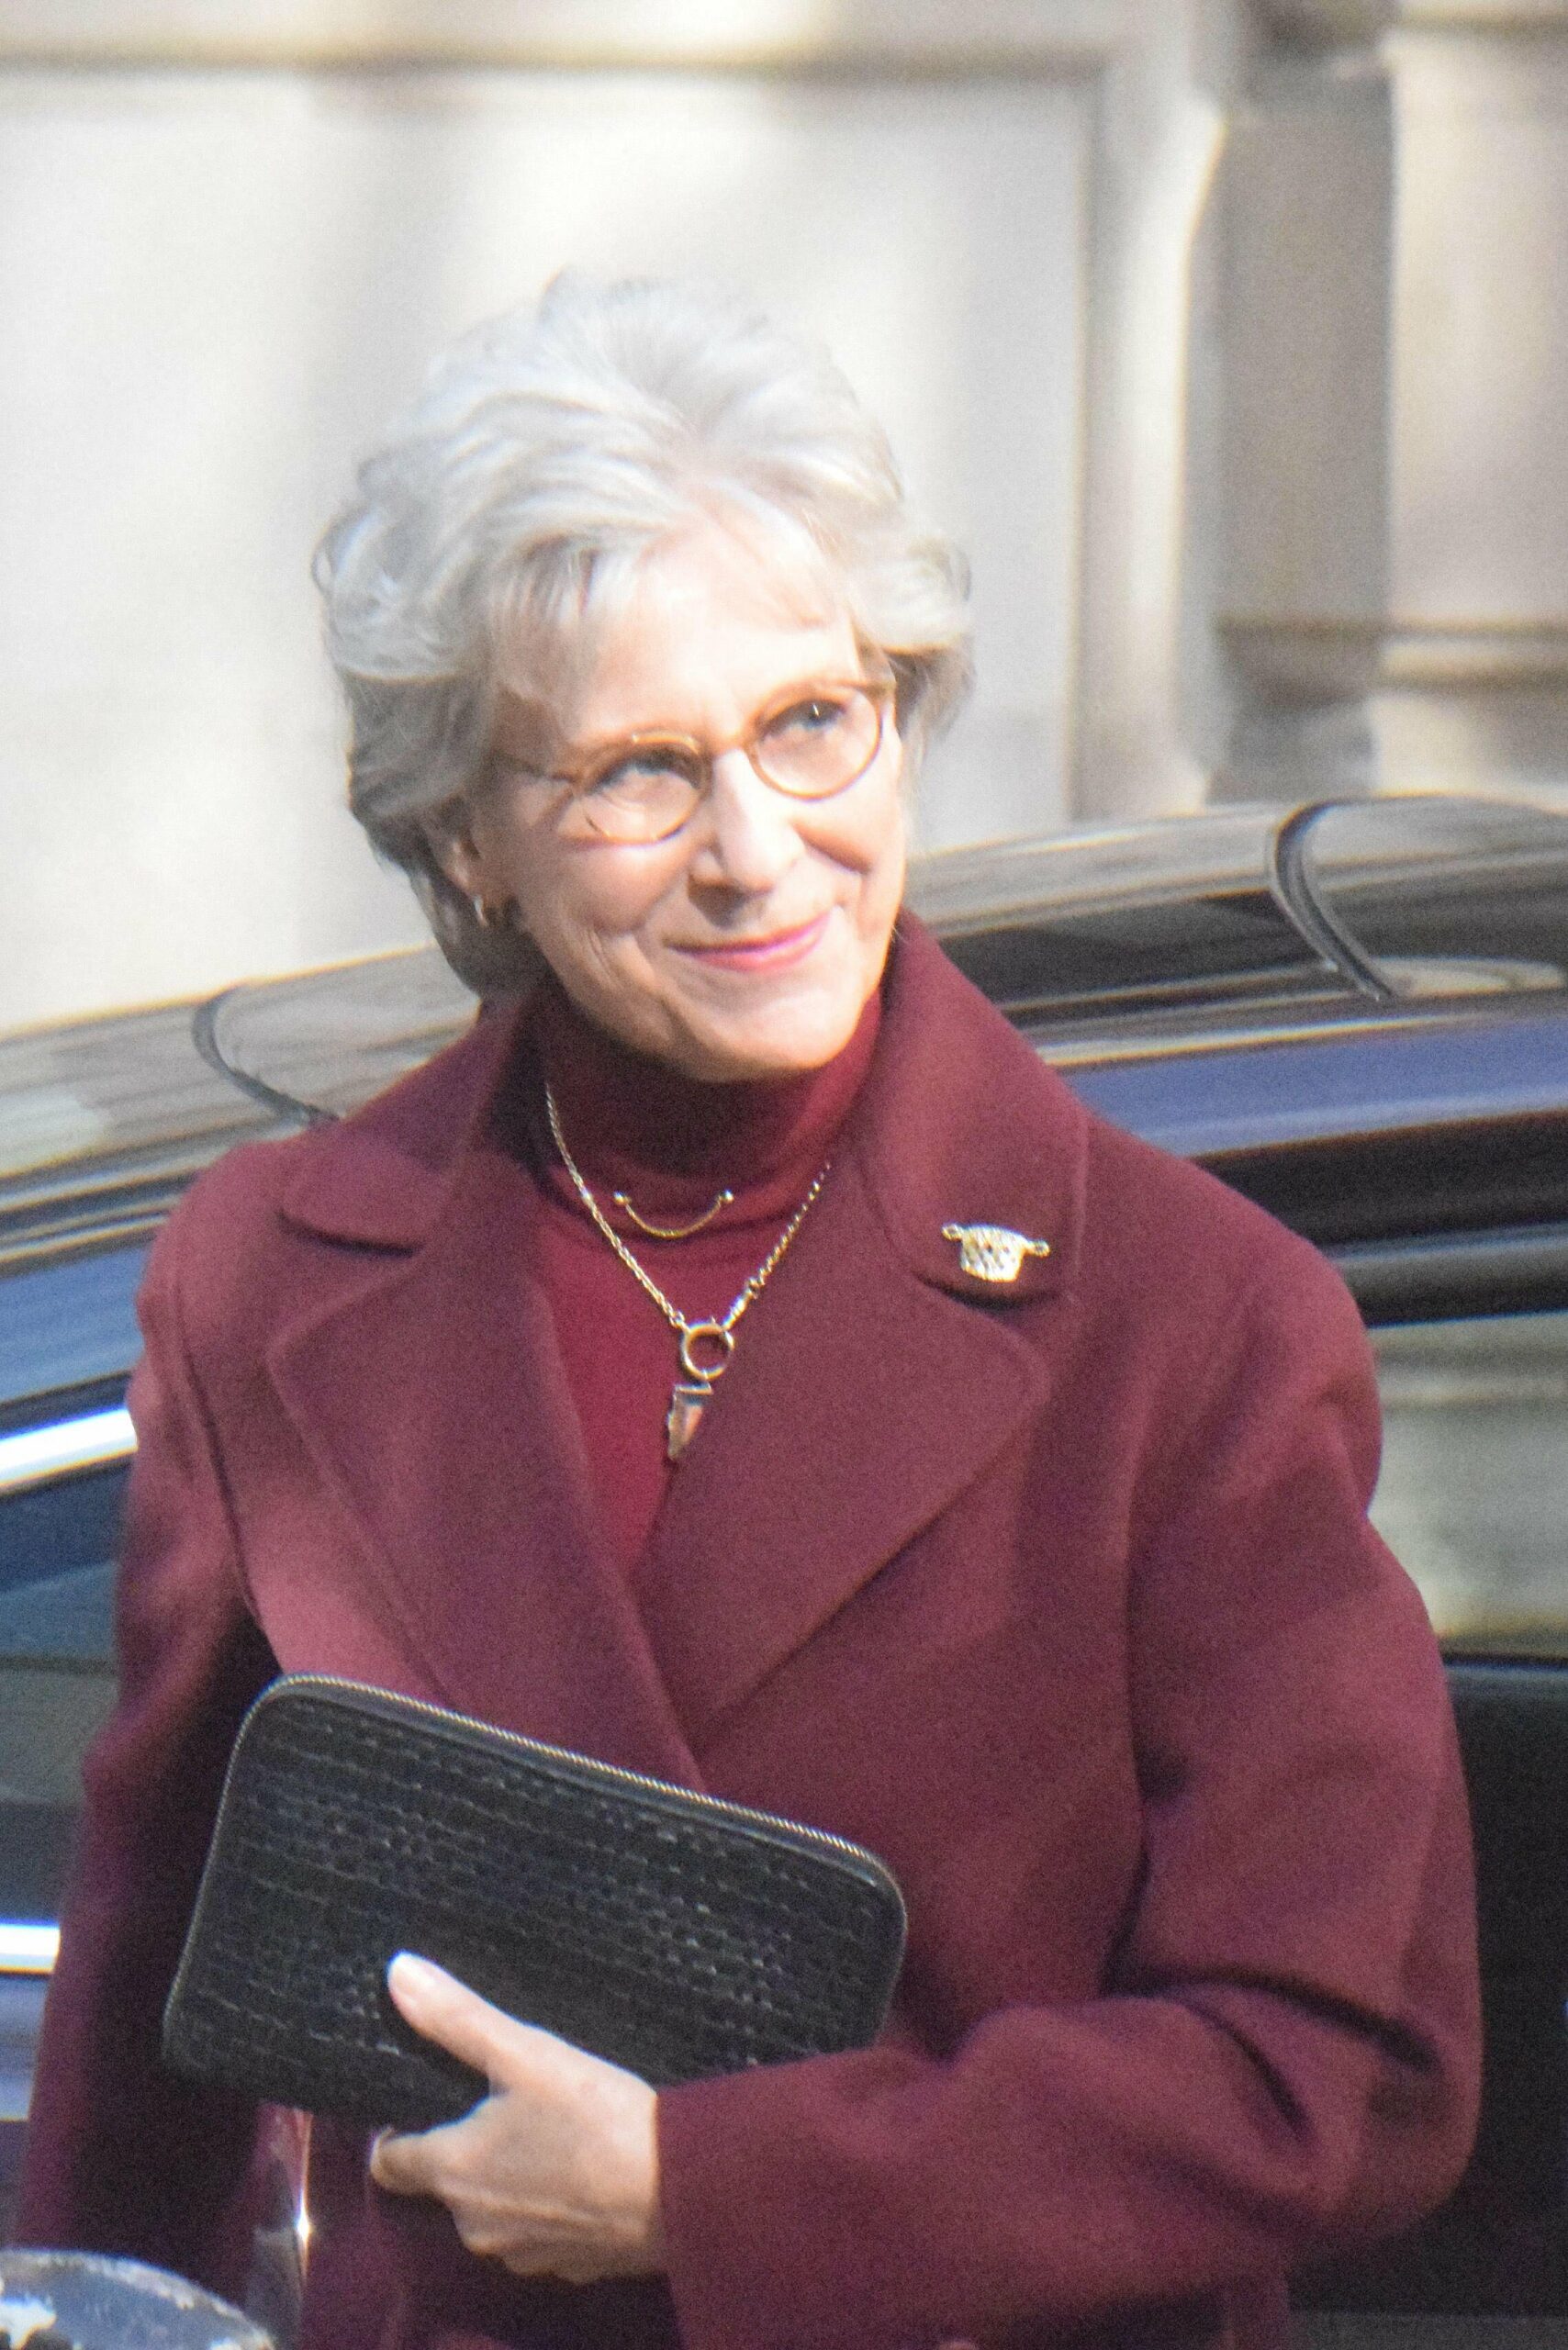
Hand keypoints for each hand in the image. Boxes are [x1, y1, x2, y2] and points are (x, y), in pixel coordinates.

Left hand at [368, 1952, 665, 2283]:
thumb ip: (456, 2017)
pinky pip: (536, 2233)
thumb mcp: (524, 2053)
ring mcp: (519, 2253)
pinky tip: (579, 2175)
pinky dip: (546, 2207)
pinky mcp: (564, 2267)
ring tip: (547, 2135)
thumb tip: (397, 1973)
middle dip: (466, 2150)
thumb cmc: (594, 2116)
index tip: (419, 2107)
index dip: (395, 2134)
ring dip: (507, 2181)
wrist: (676, 2191)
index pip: (388, 2164)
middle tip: (505, 2106)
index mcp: (453, 2170)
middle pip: (445, 2185)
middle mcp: (473, 2224)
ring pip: (492, 2211)